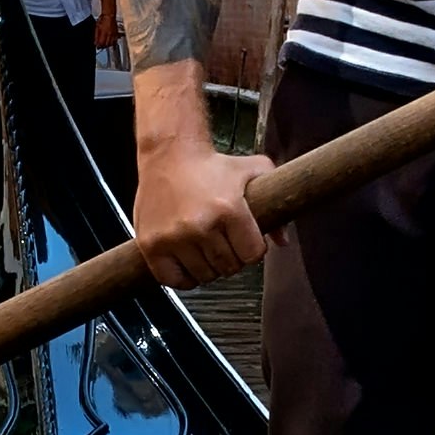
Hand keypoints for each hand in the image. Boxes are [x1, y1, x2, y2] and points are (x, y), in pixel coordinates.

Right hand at [133, 141, 270, 287]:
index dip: (252, 248)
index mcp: (229, 209)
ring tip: (204, 245)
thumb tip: (283, 241)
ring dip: (208, 266)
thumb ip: (276, 203)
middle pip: (229, 267)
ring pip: (204, 275)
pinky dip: (183, 276)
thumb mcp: (253, 172)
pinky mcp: (151, 245)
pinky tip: (186, 260)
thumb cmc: (211, 165)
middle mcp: (201, 225)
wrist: (168, 154)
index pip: (252, 255)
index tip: (244, 239)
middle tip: (222, 239)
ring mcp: (174, 237)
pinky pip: (174, 280)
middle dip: (231, 256)